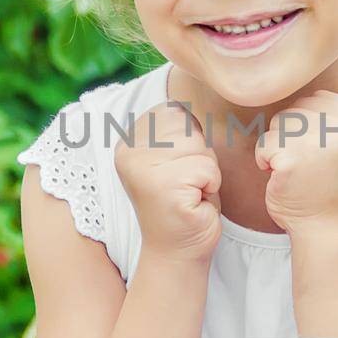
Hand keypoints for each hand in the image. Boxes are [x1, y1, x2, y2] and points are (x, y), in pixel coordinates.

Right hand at [115, 101, 221, 264]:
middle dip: (199, 156)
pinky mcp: (162, 187)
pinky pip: (208, 169)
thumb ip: (174, 129)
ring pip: (201, 147)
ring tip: (190, 193)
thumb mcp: (174, 157)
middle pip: (189, 128)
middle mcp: (127, 152)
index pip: (175, 112)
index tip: (176, 170)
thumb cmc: (184, 202)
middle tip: (186, 185)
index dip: (190, 141)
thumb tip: (199, 85)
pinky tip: (193, 203)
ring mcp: (142, 169)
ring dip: (206, 172)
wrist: (178, 252)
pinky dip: (211, 187)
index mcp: (127, 141)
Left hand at [254, 90, 337, 238]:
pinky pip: (266, 145)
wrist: (331, 232)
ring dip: (279, 146)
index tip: (316, 153)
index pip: (321, 99)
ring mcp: (322, 141)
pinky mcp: (294, 158)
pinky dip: (266, 162)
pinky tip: (281, 179)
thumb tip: (319, 96)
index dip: (310, 125)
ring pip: (280, 122)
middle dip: (292, 135)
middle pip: (300, 108)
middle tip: (304, 165)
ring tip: (295, 171)